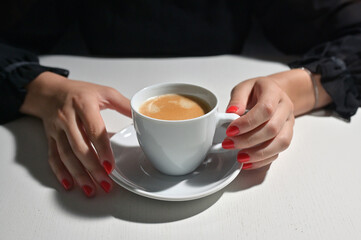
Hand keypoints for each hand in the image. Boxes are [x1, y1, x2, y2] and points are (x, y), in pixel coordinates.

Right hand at [20, 72, 130, 196]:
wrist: (49, 91)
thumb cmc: (79, 92)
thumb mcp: (104, 92)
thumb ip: (123, 104)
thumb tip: (141, 115)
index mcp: (83, 105)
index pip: (94, 131)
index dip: (102, 149)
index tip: (110, 165)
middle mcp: (68, 118)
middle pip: (79, 147)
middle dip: (92, 168)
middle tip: (105, 183)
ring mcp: (57, 129)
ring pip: (66, 156)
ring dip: (79, 174)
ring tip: (91, 189)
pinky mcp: (51, 138)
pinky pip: (54, 157)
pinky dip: (60, 172)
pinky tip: (70, 184)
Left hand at [222, 69, 332, 169]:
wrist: (273, 93)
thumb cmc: (256, 91)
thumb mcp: (243, 88)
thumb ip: (237, 99)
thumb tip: (231, 112)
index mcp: (274, 92)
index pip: (265, 109)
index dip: (247, 123)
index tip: (230, 130)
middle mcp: (285, 108)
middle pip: (272, 129)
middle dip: (248, 140)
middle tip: (229, 144)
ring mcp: (289, 123)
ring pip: (280, 143)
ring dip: (258, 154)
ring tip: (240, 157)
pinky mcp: (287, 136)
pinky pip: (279, 152)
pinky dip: (263, 160)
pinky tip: (248, 162)